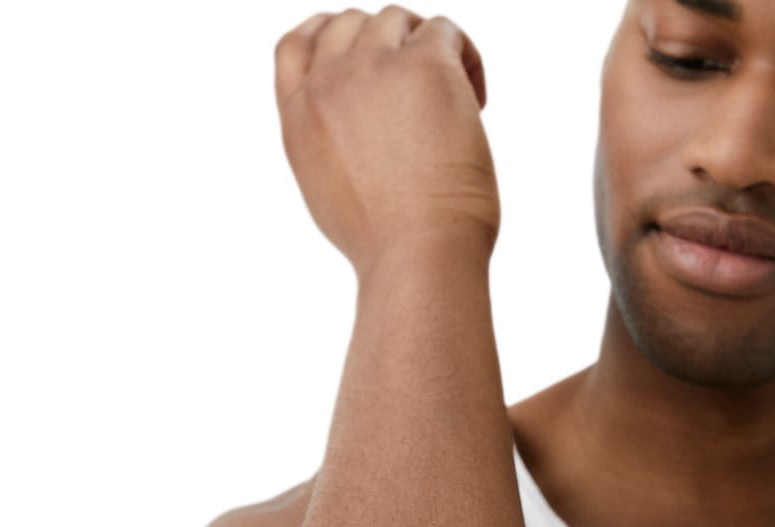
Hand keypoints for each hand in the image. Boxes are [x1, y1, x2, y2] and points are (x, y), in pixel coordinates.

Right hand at [274, 6, 499, 276]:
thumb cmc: (388, 245)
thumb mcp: (332, 194)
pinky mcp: (423, 66)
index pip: (297, 45)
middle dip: (390, 48)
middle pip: (351, 24)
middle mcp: (328, 84)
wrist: (416, 255)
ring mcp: (372, 69)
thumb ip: (332, 147)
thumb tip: (365, 130)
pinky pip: (445, 31)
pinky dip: (466, 58)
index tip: (367, 54)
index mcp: (299, 117)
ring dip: (429, 50)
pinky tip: (477, 102)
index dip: (331, 37)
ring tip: (457, 100)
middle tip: (425, 95)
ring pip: (398, 20)